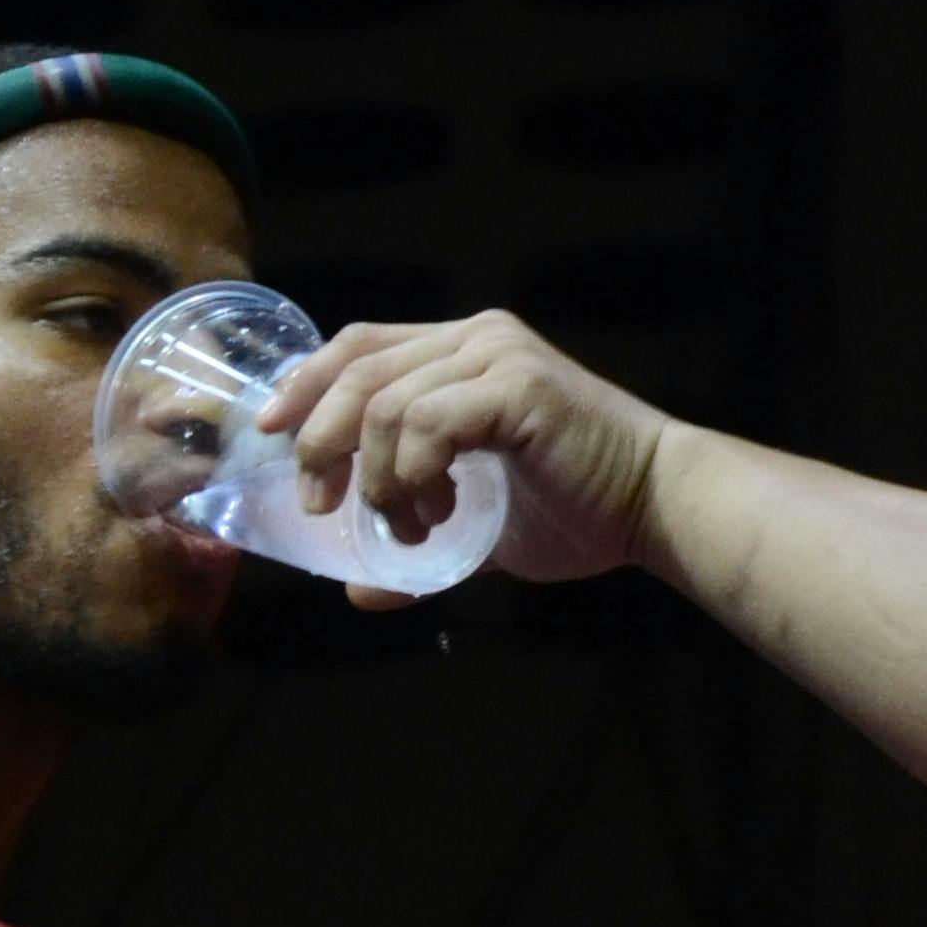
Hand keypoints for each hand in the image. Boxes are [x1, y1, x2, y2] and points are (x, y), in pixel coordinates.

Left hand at [253, 310, 669, 585]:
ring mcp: (497, 355)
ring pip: (386, 404)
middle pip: (357, 369)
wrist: (657, 508)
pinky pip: (427, 421)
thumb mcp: (474, 528)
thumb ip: (417, 544)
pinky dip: (413, 474)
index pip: (357, 345)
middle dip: (320, 441)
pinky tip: (438, 512)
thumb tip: (358, 589)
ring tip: (408, 527)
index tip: (270, 432)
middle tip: (322, 505)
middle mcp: (475, 338)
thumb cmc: (576, 512)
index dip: (305, 383)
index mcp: (460, 352)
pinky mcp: (517, 386)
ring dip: (378, 478)